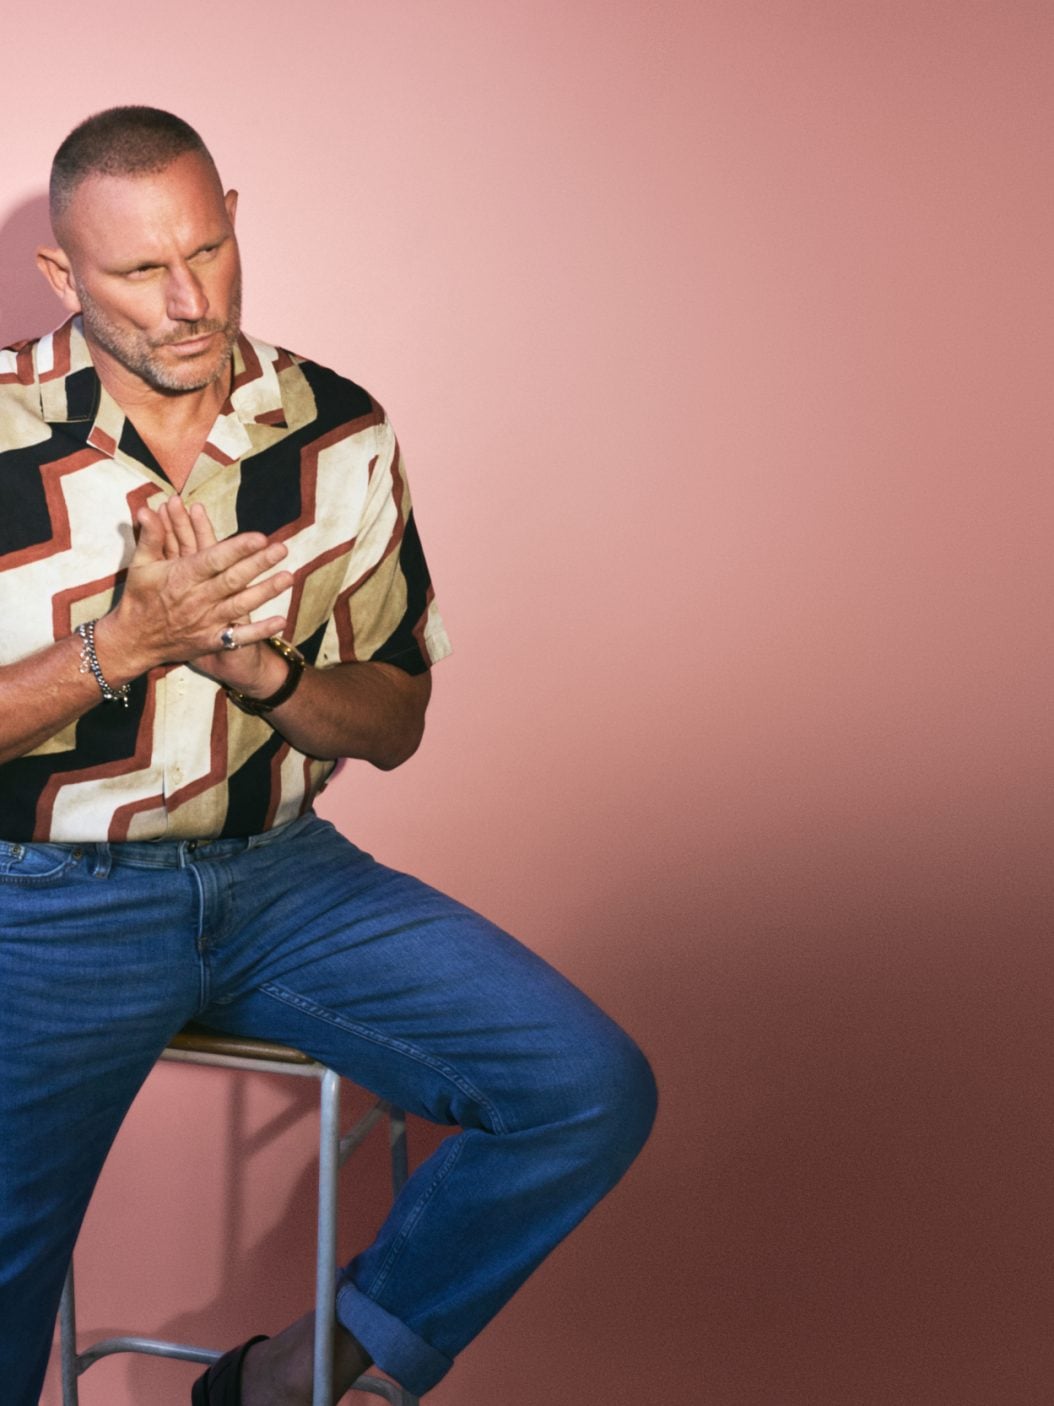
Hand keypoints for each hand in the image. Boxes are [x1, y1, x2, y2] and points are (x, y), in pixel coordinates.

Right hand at [104, 496, 292, 681]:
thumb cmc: (140, 598)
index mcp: (180, 578)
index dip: (237, 549)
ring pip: (240, 605)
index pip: (213, 560)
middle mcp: (196, 600)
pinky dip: (260, 631)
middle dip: (258, 564)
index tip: (259, 537)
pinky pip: (239, 638)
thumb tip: (148, 508)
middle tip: (282, 549)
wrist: (133, 642)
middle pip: (232, 580)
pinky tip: (280, 621)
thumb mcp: (141, 565)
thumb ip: (151, 537)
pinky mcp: (211, 641)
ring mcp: (205, 622)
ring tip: (288, 577)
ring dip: (265, 592)